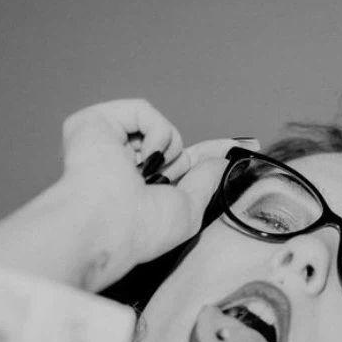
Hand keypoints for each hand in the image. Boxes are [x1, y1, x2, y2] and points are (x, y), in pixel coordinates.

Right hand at [59, 99, 257, 288]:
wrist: (108, 222)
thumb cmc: (143, 229)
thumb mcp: (189, 209)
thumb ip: (206, 182)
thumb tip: (221, 160)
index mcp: (140, 189)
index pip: (182, 162)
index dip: (211, 153)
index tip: (247, 144)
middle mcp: (122, 165)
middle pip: (172, 144)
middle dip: (183, 160)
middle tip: (165, 182)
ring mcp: (106, 143)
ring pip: (162, 130)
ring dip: (168, 153)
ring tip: (145, 176)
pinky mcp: (93, 123)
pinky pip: (144, 112)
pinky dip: (155, 134)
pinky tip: (139, 158)